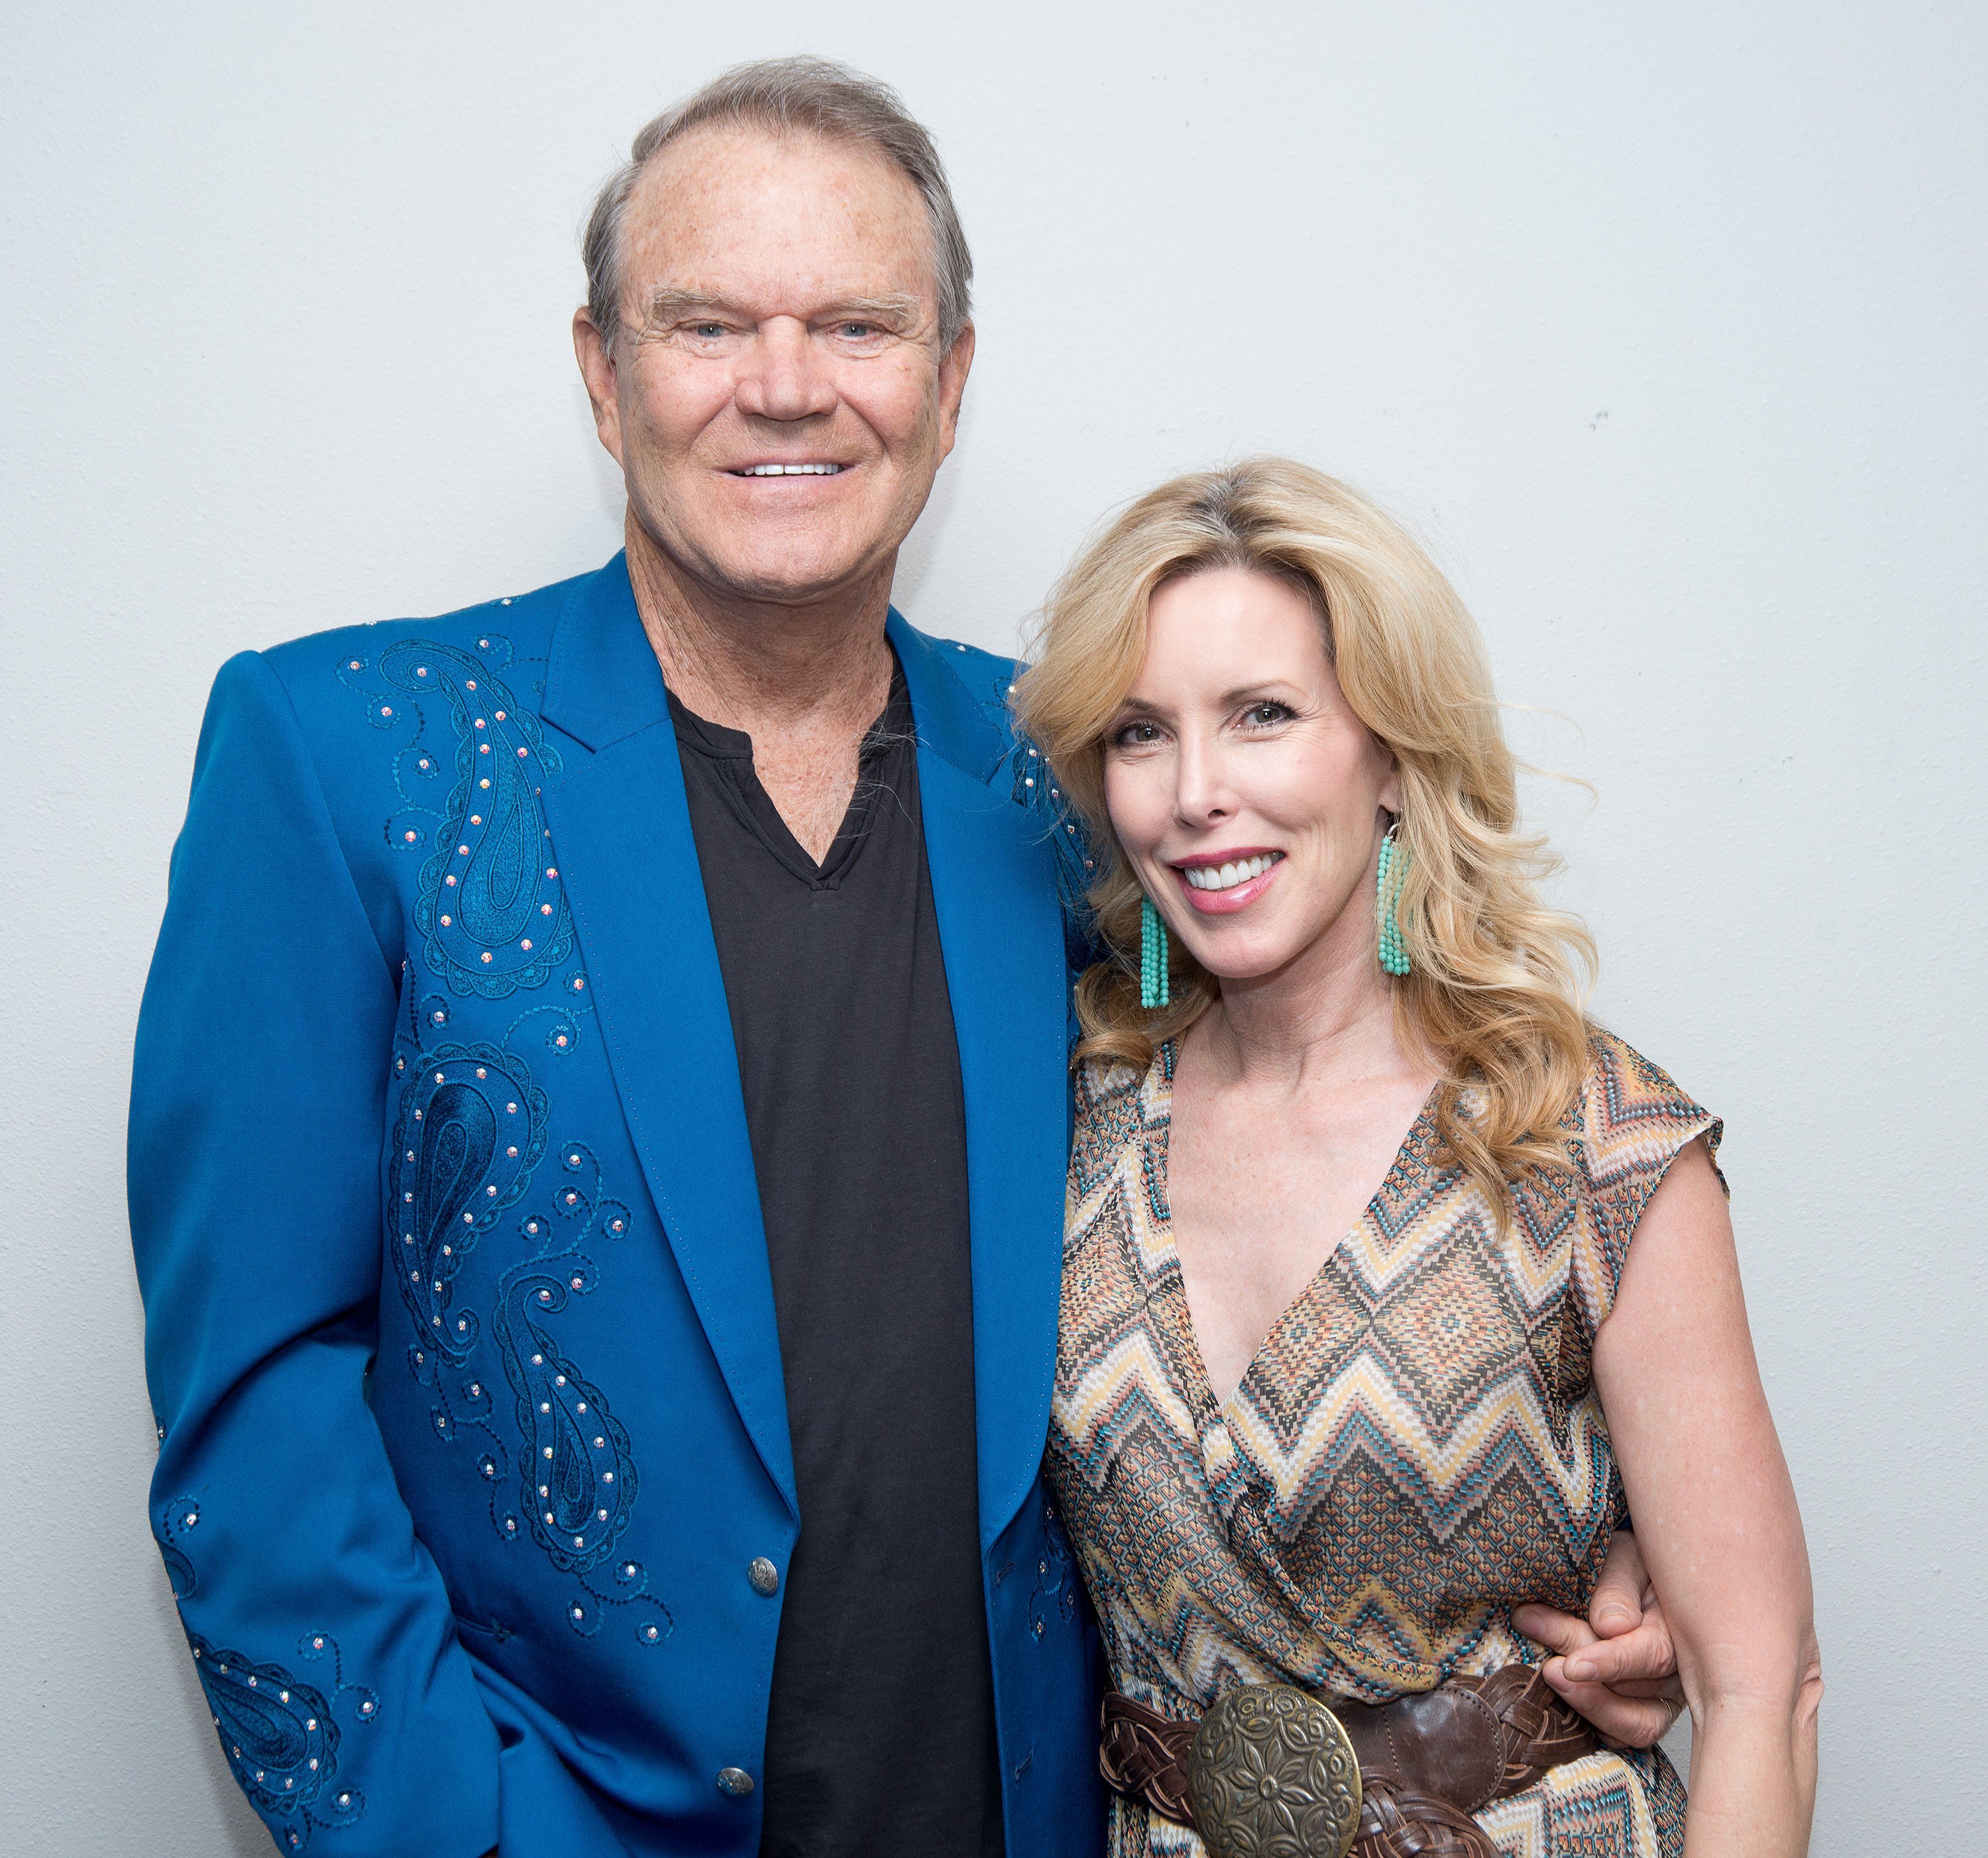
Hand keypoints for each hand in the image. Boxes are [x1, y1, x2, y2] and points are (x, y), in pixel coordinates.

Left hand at [1512, 1529, 1684, 1748]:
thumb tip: (1611, 1627)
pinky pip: (1621, 1736)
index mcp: (1680, 1628)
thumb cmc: (1629, 1561)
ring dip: (1587, 1704)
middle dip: (1584, 1676)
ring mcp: (1661, 1697)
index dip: (1611, 1662)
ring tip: (1549, 1676)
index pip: (1652, 1655)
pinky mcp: (1640, 1713)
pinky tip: (1559, 1700)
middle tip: (1543, 1659)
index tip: (1570, 1665)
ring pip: (1632, 1724)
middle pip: (1634, 1689)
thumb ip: (1617, 1585)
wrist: (1634, 1574)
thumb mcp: (1624, 1556)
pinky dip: (1591, 1723)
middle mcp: (1678, 1671)